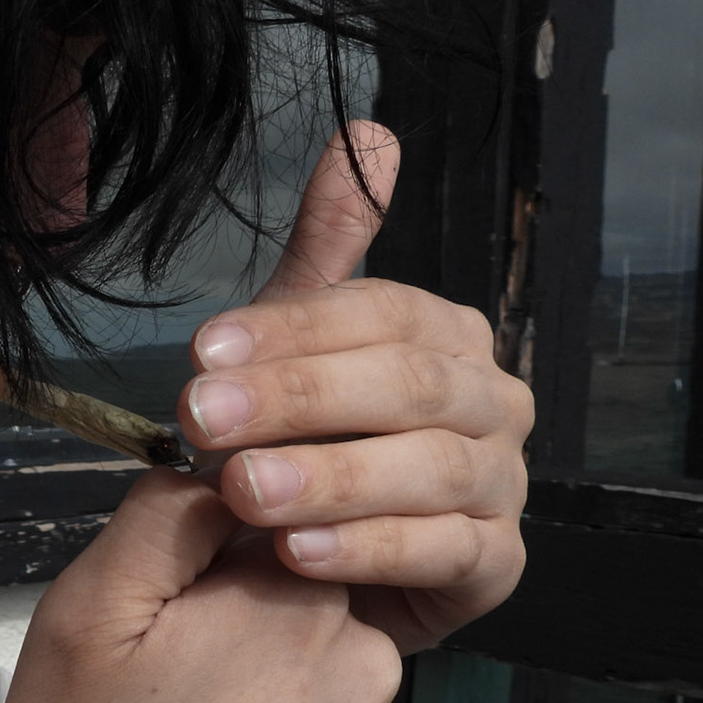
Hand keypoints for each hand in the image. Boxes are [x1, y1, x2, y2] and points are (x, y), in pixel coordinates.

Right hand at [0, 469, 405, 702]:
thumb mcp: (82, 617)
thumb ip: (160, 515)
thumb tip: (215, 466)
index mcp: (296, 598)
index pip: (261, 521)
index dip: (195, 559)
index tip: (147, 614)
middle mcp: (366, 662)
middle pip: (292, 595)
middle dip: (226, 624)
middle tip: (147, 692)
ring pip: (311, 671)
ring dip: (256, 691)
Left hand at [175, 121, 534, 653]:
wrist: (320, 572)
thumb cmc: (309, 447)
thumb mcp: (301, 344)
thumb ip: (326, 251)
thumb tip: (368, 131)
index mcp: (444, 337)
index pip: (382, 312)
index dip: (293, 330)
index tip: (202, 351)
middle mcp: (490, 402)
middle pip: (407, 384)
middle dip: (299, 400)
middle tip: (203, 422)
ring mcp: (501, 484)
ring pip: (432, 468)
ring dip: (332, 479)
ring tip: (245, 493)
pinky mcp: (495, 566)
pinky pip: (446, 552)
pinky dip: (371, 549)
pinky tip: (299, 554)